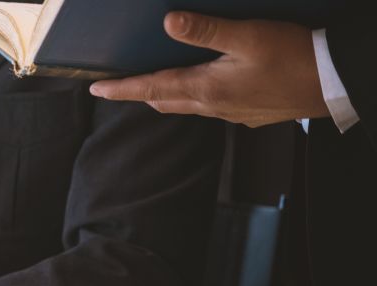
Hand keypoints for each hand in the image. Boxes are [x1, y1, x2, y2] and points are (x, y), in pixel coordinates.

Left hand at [89, 12, 329, 126]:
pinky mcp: (250, 115)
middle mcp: (214, 107)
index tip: (96, 90)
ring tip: (155, 84)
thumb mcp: (248, 36)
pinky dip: (196, 98)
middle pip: (164, 101)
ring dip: (168, 95)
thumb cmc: (294, 58)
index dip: (121, 89)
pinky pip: (212, 109)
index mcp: (206, 89)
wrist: (335, 84)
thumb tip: (169, 22)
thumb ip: (207, 30)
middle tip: (119, 86)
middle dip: (139, 93)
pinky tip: (205, 87)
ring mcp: (232, 114)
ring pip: (188, 106)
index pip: (150, 89)